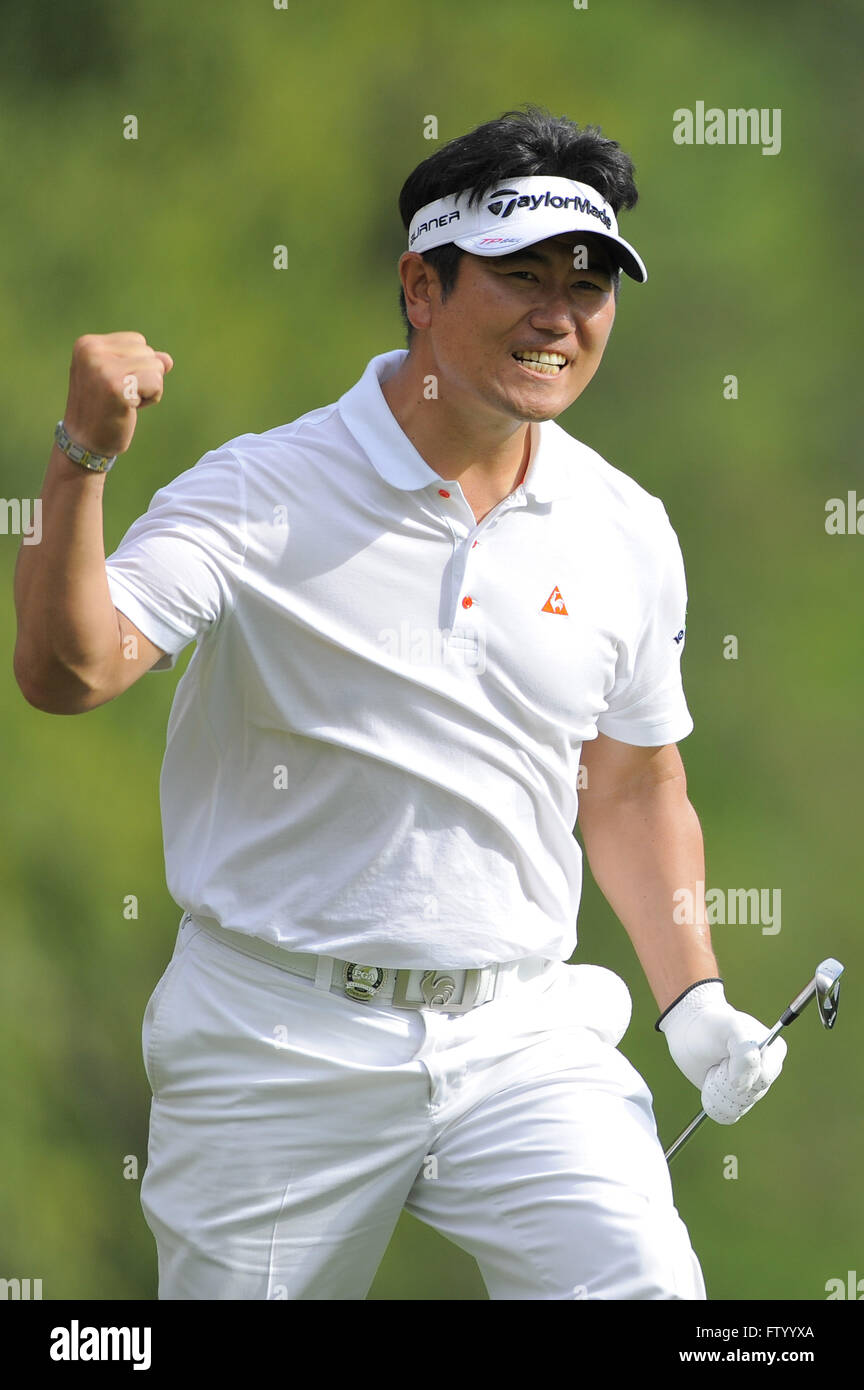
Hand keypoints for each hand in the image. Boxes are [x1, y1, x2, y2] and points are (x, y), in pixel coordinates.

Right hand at [62, 331, 173, 457]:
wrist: (84, 443)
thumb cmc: (102, 410)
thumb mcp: (117, 378)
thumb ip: (141, 363)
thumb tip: (167, 359)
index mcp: (87, 344)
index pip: (137, 341)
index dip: (135, 366)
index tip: (114, 385)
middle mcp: (92, 352)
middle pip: (148, 352)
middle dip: (143, 377)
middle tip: (119, 397)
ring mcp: (103, 369)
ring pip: (156, 366)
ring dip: (148, 389)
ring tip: (124, 402)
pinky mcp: (117, 387)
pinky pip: (157, 383)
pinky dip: (151, 398)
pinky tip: (130, 408)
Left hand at [658, 980, 786, 1123]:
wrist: (689, 1031)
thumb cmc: (712, 1026)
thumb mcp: (732, 1027)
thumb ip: (745, 1054)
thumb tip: (741, 1088)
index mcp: (774, 1052)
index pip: (763, 1079)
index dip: (741, 1070)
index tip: (729, 1052)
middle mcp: (765, 1072)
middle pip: (749, 1096)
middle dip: (726, 1080)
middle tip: (719, 1060)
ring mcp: (750, 1088)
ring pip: (737, 1108)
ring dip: (717, 1089)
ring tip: (714, 1068)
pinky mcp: (733, 1100)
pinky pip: (727, 1116)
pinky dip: (713, 1101)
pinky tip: (710, 1082)